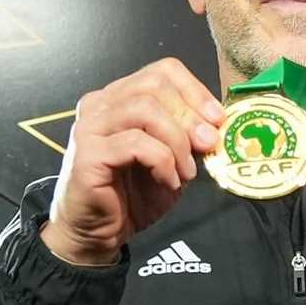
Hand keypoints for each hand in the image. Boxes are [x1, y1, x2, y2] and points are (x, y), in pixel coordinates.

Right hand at [40, 58, 224, 264]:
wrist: (98, 233)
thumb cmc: (134, 194)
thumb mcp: (173, 158)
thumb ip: (189, 135)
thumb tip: (216, 121)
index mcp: (120, 96)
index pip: (163, 71)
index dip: (195, 90)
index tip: (218, 118)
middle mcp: (100, 103)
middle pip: (155, 85)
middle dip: (190, 115)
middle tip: (208, 145)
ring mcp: (90, 126)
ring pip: (146, 110)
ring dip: (177, 141)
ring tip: (187, 172)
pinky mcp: (87, 153)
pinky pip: (136, 144)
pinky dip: (163, 162)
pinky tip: (169, 182)